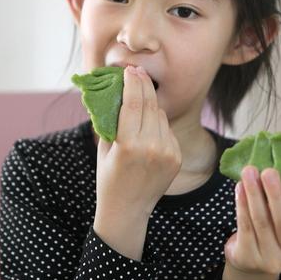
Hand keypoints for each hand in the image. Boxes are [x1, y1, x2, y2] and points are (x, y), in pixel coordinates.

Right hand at [95, 65, 181, 218]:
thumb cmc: (108, 176)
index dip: (132, 83)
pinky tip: (148, 131)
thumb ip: (110, 121)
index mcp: (128, 144)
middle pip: (150, 104)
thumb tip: (114, 91)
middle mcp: (151, 147)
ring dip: (150, 106)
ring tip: (139, 107)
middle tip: (137, 71)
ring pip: (160, 115)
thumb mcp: (104, 148)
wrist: (128, 209)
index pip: (133, 103)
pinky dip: (158, 125)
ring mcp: (167, 153)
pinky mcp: (176, 157)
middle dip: (143, 85)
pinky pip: (167, 130)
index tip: (129, 70)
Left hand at [224, 166, 280, 277]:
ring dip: (254, 194)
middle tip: (269, 172)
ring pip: (261, 222)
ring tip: (250, 172)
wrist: (251, 257)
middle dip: (275, 195)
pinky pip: (245, 227)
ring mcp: (270, 261)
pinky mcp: (248, 258)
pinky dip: (242, 205)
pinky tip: (240, 188)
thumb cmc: (273, 231)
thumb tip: (280, 170)